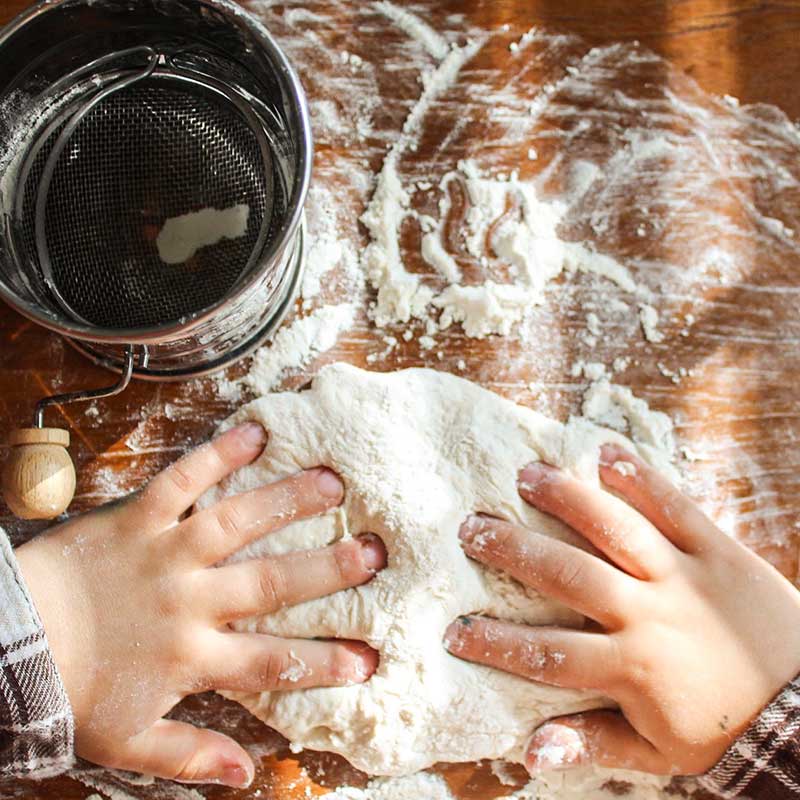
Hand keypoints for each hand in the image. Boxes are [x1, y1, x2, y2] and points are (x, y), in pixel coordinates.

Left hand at [16, 423, 385, 786]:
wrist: (8, 643)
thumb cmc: (73, 689)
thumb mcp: (128, 740)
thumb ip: (189, 756)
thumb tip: (248, 776)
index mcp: (193, 656)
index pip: (272, 661)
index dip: (322, 661)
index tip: (368, 658)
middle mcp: (190, 601)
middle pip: (271, 584)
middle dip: (328, 569)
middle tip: (374, 553)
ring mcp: (165, 554)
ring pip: (237, 524)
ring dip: (287, 502)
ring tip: (333, 483)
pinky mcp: (137, 519)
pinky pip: (181, 482)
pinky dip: (217, 456)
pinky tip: (254, 432)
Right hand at [445, 443, 799, 775]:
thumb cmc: (724, 732)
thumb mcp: (658, 755)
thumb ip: (594, 744)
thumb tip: (531, 751)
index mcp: (629, 669)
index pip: (546, 655)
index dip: (495, 642)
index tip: (454, 629)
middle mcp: (647, 615)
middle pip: (567, 576)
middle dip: (513, 551)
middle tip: (472, 528)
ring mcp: (684, 576)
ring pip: (614, 529)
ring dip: (566, 500)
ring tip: (525, 475)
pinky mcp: (718, 550)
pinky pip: (675, 506)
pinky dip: (640, 478)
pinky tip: (605, 453)